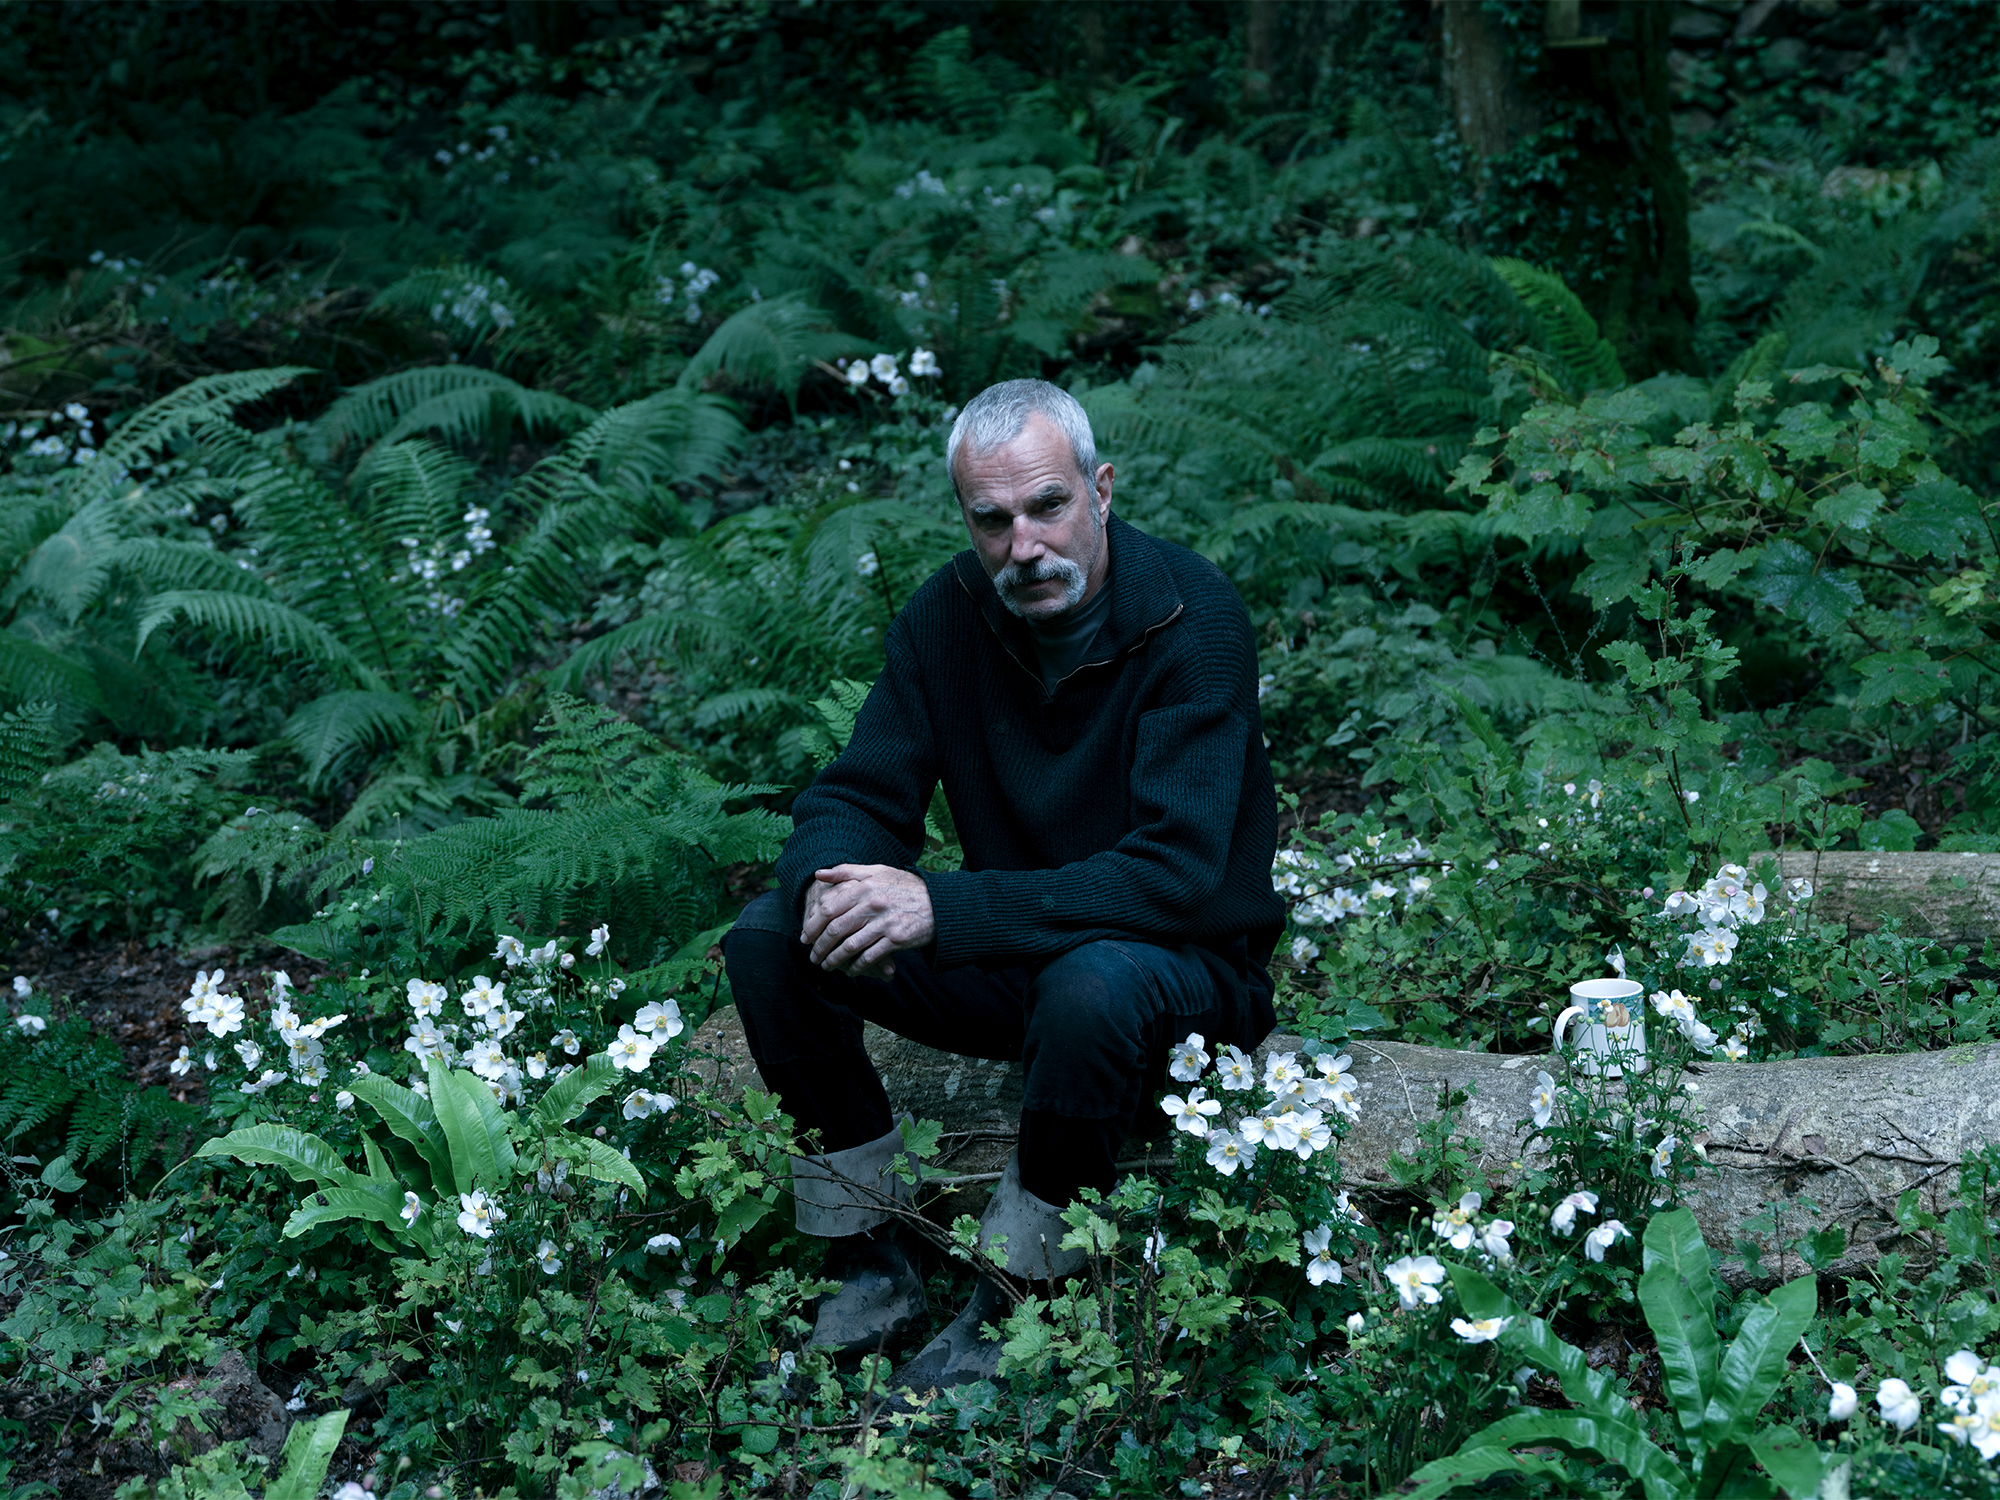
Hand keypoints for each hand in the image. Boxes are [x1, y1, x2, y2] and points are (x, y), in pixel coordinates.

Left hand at [801, 864, 934, 979]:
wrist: (940, 904)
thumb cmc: (905, 887)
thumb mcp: (877, 872)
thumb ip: (846, 871)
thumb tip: (818, 874)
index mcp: (864, 886)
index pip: (828, 908)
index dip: (812, 925)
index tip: (805, 937)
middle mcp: (873, 904)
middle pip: (835, 929)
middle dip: (820, 947)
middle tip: (813, 956)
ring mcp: (885, 923)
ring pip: (850, 946)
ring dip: (834, 960)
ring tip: (827, 965)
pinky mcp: (897, 939)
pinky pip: (869, 957)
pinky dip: (857, 967)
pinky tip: (850, 970)